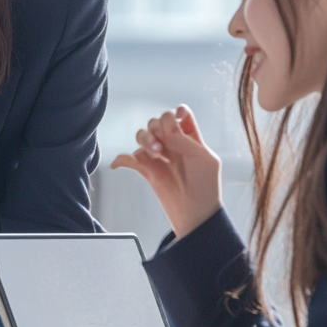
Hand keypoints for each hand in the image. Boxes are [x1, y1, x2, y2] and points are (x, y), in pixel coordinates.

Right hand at [109, 105, 221, 238]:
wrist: (194, 213)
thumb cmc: (206, 187)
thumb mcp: (204, 158)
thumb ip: (186, 139)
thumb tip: (168, 130)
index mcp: (190, 137)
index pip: (178, 115)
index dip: (175, 114)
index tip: (174, 119)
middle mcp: (173, 143)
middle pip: (157, 122)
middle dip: (157, 129)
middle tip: (164, 145)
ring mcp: (158, 156)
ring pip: (142, 135)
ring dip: (144, 139)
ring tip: (155, 153)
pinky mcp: (147, 169)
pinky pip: (129, 158)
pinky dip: (122, 159)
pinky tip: (120, 164)